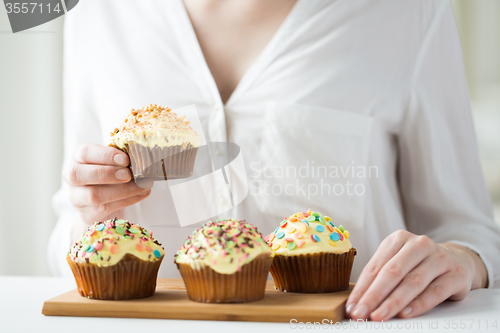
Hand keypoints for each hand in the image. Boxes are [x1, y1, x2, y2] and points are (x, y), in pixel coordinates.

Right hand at [63, 143, 152, 227]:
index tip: (125, 159)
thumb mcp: (111, 162)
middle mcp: (72, 177)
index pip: (84, 153)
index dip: (105, 155)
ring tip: (142, 186)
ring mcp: (77, 198)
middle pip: (79, 175)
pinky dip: (127, 201)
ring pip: (94, 195)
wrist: (100, 201)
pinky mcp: (87, 214)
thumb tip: (141, 159)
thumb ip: (120, 159)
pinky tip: (141, 194)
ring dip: (122, 190)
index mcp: (77, 158)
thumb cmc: (108, 173)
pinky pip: (106, 208)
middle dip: (107, 174)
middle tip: (129, 174)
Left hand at [346, 230, 487, 320]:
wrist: (457, 261)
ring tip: (379, 316)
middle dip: (373, 296)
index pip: (375, 266)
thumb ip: (380, 278)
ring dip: (393, 302)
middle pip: (392, 272)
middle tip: (361, 313)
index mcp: (398, 238)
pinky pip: (434, 292)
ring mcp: (440, 258)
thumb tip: (358, 302)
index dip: (362, 288)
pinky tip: (404, 314)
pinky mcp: (456, 274)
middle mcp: (419, 244)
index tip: (351, 307)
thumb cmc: (418, 265)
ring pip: (412, 282)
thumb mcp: (398, 263)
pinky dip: (418, 305)